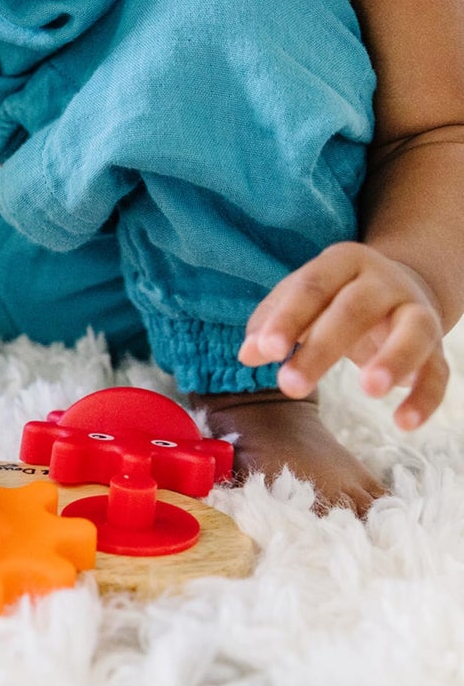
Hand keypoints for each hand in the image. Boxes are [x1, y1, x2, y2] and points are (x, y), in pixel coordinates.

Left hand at [239, 242, 447, 429]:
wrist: (399, 287)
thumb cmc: (331, 298)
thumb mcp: (298, 300)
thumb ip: (270, 324)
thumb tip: (247, 354)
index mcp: (341, 262)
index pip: (312, 287)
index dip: (288, 318)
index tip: (267, 351)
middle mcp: (383, 281)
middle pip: (354, 310)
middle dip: (322, 349)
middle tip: (291, 385)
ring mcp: (416, 310)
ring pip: (413, 331)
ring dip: (393, 360)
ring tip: (369, 391)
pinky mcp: (437, 346)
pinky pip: (438, 371)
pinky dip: (425, 396)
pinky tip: (405, 423)